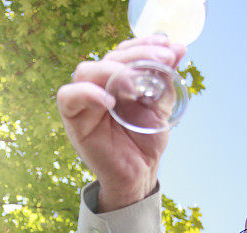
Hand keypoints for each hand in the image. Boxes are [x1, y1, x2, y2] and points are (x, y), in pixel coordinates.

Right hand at [57, 36, 185, 211]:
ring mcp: (84, 102)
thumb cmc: (146, 140)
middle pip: (107, 58)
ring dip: (112, 71)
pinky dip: (87, 94)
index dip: (143, 44)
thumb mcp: (161, 105)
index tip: (168, 48)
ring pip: (85, 71)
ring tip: (135, 86)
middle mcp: (99, 86)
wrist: (140, 173)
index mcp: (117, 79)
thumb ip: (165, 79)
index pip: (124, 51)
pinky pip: (68, 98)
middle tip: (161, 62)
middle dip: (135, 56)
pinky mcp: (74, 120)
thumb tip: (178, 48)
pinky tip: (109, 101)